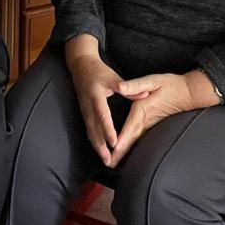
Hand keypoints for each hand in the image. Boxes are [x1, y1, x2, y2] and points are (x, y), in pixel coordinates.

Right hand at [66, 49, 124, 167]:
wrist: (79, 64)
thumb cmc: (98, 70)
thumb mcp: (112, 76)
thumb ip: (128, 88)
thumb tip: (144, 95)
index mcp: (96, 96)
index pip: (102, 115)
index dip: (108, 129)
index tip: (114, 142)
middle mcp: (88, 106)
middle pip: (94, 129)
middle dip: (101, 146)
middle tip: (108, 160)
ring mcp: (84, 110)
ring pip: (90, 131)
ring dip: (97, 147)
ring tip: (105, 160)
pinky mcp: (84, 112)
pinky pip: (88, 129)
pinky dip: (94, 140)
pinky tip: (99, 149)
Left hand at [106, 71, 201, 166]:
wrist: (189, 93)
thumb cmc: (171, 85)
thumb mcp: (153, 80)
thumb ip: (136, 85)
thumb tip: (120, 87)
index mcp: (142, 110)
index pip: (130, 127)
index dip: (122, 139)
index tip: (114, 149)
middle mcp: (146, 121)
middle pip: (132, 140)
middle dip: (121, 153)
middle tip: (110, 164)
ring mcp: (151, 125)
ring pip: (137, 142)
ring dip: (126, 153)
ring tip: (114, 164)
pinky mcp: (153, 126)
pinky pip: (141, 139)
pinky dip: (133, 147)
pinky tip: (128, 154)